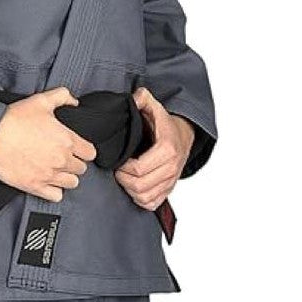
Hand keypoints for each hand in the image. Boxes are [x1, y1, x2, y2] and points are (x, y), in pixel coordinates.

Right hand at [0, 87, 97, 201]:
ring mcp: (49, 175)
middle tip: (64, 157)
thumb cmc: (15, 118)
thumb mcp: (41, 100)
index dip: (84, 150)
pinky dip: (54, 191)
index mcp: (67, 140)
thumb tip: (73, 101)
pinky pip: (56, 196)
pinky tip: (48, 182)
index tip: (77, 148)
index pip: (90, 153)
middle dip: (74, 163)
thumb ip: (62, 96)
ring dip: (66, 177)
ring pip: (72, 183)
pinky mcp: (35, 186)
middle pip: (81, 169)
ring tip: (57, 170)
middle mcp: (61, 160)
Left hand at [114, 87, 194, 210]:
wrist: (184, 137)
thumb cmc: (166, 125)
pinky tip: (134, 187)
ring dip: (130, 190)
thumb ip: (144, 99)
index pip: (139, 169)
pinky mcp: (168, 190)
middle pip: (140, 186)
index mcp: (167, 149)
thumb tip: (134, 97)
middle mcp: (171, 168)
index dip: (122, 168)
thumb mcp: (156, 108)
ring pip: (145, 197)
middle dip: (123, 179)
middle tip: (116, 170)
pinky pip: (152, 203)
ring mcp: (170, 181)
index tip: (117, 161)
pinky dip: (140, 199)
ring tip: (124, 178)